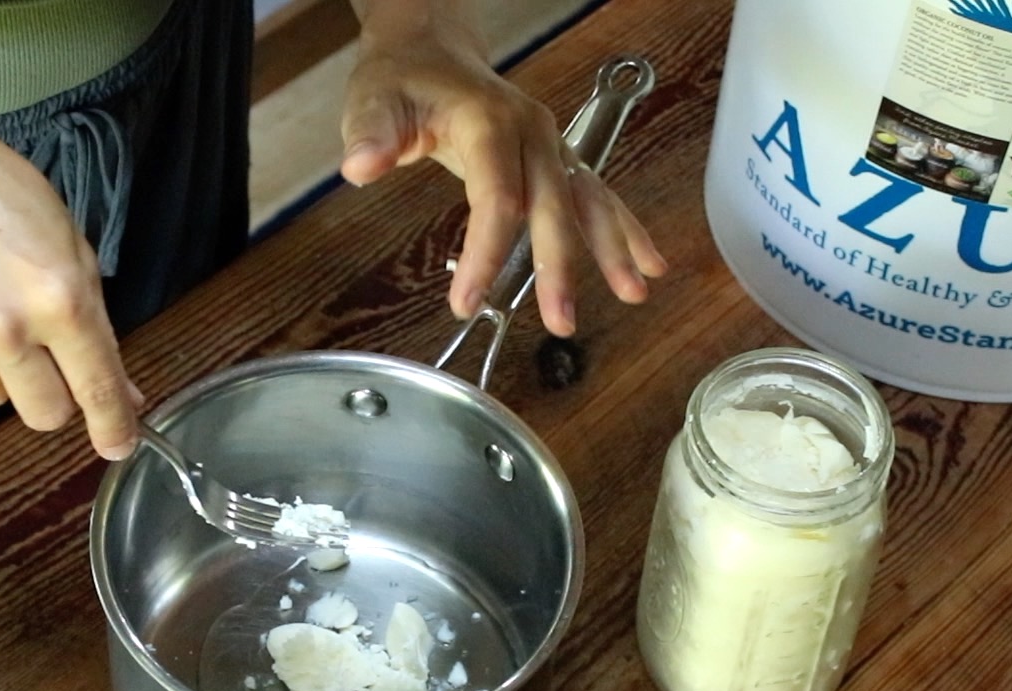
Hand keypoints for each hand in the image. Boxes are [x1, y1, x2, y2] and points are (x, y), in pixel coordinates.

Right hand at [0, 117, 142, 458]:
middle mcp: (6, 332)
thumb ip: (94, 320)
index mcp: (60, 301)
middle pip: (45, 415)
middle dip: (52, 397)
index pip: (96, 389)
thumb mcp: (66, 243)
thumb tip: (122, 392)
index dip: (114, 427)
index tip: (118, 447)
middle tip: (42, 360)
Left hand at [340, 14, 665, 335]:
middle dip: (559, 267)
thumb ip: (370, 134)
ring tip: (633, 293)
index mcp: (490, 123)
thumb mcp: (374, 100)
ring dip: (611, 249)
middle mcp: (532, 133)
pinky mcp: (556, 158)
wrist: (430, 49)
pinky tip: (648, 263)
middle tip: (560, 319)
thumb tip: (363, 164)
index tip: (466, 300)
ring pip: (588, 199)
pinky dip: (624, 229)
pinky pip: (597, 194)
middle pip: (552, 206)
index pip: (497, 197)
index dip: (486, 253)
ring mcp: (550, 145)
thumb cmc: (403, 79)